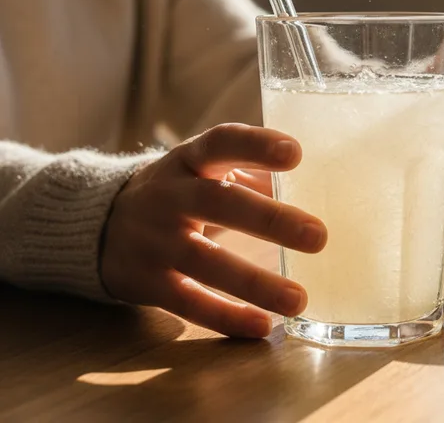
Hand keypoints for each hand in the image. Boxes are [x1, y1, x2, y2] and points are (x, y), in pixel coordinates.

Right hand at [100, 124, 326, 338]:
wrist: (100, 224)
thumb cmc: (179, 190)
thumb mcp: (204, 170)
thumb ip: (253, 175)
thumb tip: (315, 187)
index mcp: (189, 159)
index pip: (222, 143)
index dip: (257, 146)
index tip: (296, 153)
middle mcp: (170, 195)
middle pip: (221, 203)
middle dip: (271, 220)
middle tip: (319, 235)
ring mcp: (156, 241)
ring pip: (207, 262)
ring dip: (256, 283)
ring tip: (299, 298)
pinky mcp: (147, 283)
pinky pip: (190, 303)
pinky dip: (227, 317)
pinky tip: (263, 326)